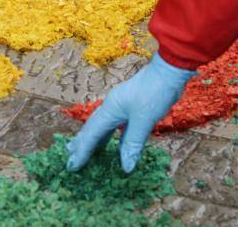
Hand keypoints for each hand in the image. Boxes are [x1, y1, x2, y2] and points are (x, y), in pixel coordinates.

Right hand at [66, 53, 195, 172]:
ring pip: (101, 125)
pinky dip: (108, 136)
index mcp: (110, 109)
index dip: (82, 151)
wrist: (168, 70)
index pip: (92, 134)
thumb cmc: (155, 92)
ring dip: (92, 139)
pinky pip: (113, 125)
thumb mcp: (144, 120)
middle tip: (69, 159)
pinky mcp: (130, 106)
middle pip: (92, 128)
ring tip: (82, 150)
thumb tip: (126, 167)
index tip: (72, 166)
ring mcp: (120, 105)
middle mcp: (111, 107)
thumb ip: (133, 143)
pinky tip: (109, 143)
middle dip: (81, 144)